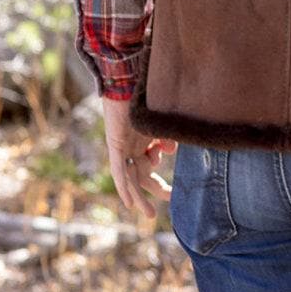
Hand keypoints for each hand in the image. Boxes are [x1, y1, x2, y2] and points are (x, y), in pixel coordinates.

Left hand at [102, 95, 176, 218]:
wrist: (127, 77)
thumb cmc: (145, 93)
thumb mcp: (161, 120)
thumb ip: (166, 136)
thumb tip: (170, 151)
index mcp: (142, 139)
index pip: (150, 164)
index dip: (159, 177)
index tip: (174, 190)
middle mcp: (132, 145)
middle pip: (142, 174)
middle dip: (155, 188)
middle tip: (170, 196)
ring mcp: (123, 146)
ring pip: (131, 177)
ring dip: (139, 196)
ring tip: (148, 214)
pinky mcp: (116, 145)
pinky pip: (119, 170)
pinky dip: (124, 186)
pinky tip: (129, 203)